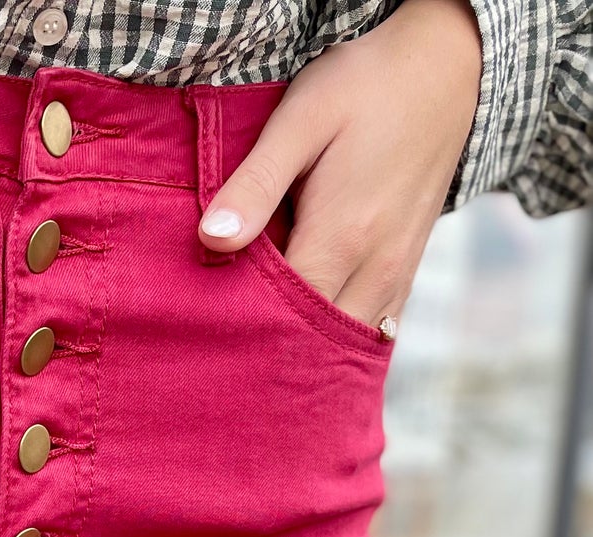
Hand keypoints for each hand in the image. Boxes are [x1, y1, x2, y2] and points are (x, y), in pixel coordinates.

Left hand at [197, 0, 481, 331]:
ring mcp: (397, 275)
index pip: (282, 319)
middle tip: (228, 347)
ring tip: (262, 347)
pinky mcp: (406, 273)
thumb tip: (211, 239)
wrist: (443, 70)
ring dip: (306, 350)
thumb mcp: (301, 119)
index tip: (209, 327)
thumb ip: (256, 183)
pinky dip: (338, 340)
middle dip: (271, 348)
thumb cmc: (365, 89)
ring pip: (345, 344)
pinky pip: (372, 330)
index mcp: (341, 238)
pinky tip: (308, 338)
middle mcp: (375, 269)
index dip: (243, 329)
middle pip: (315, 343)